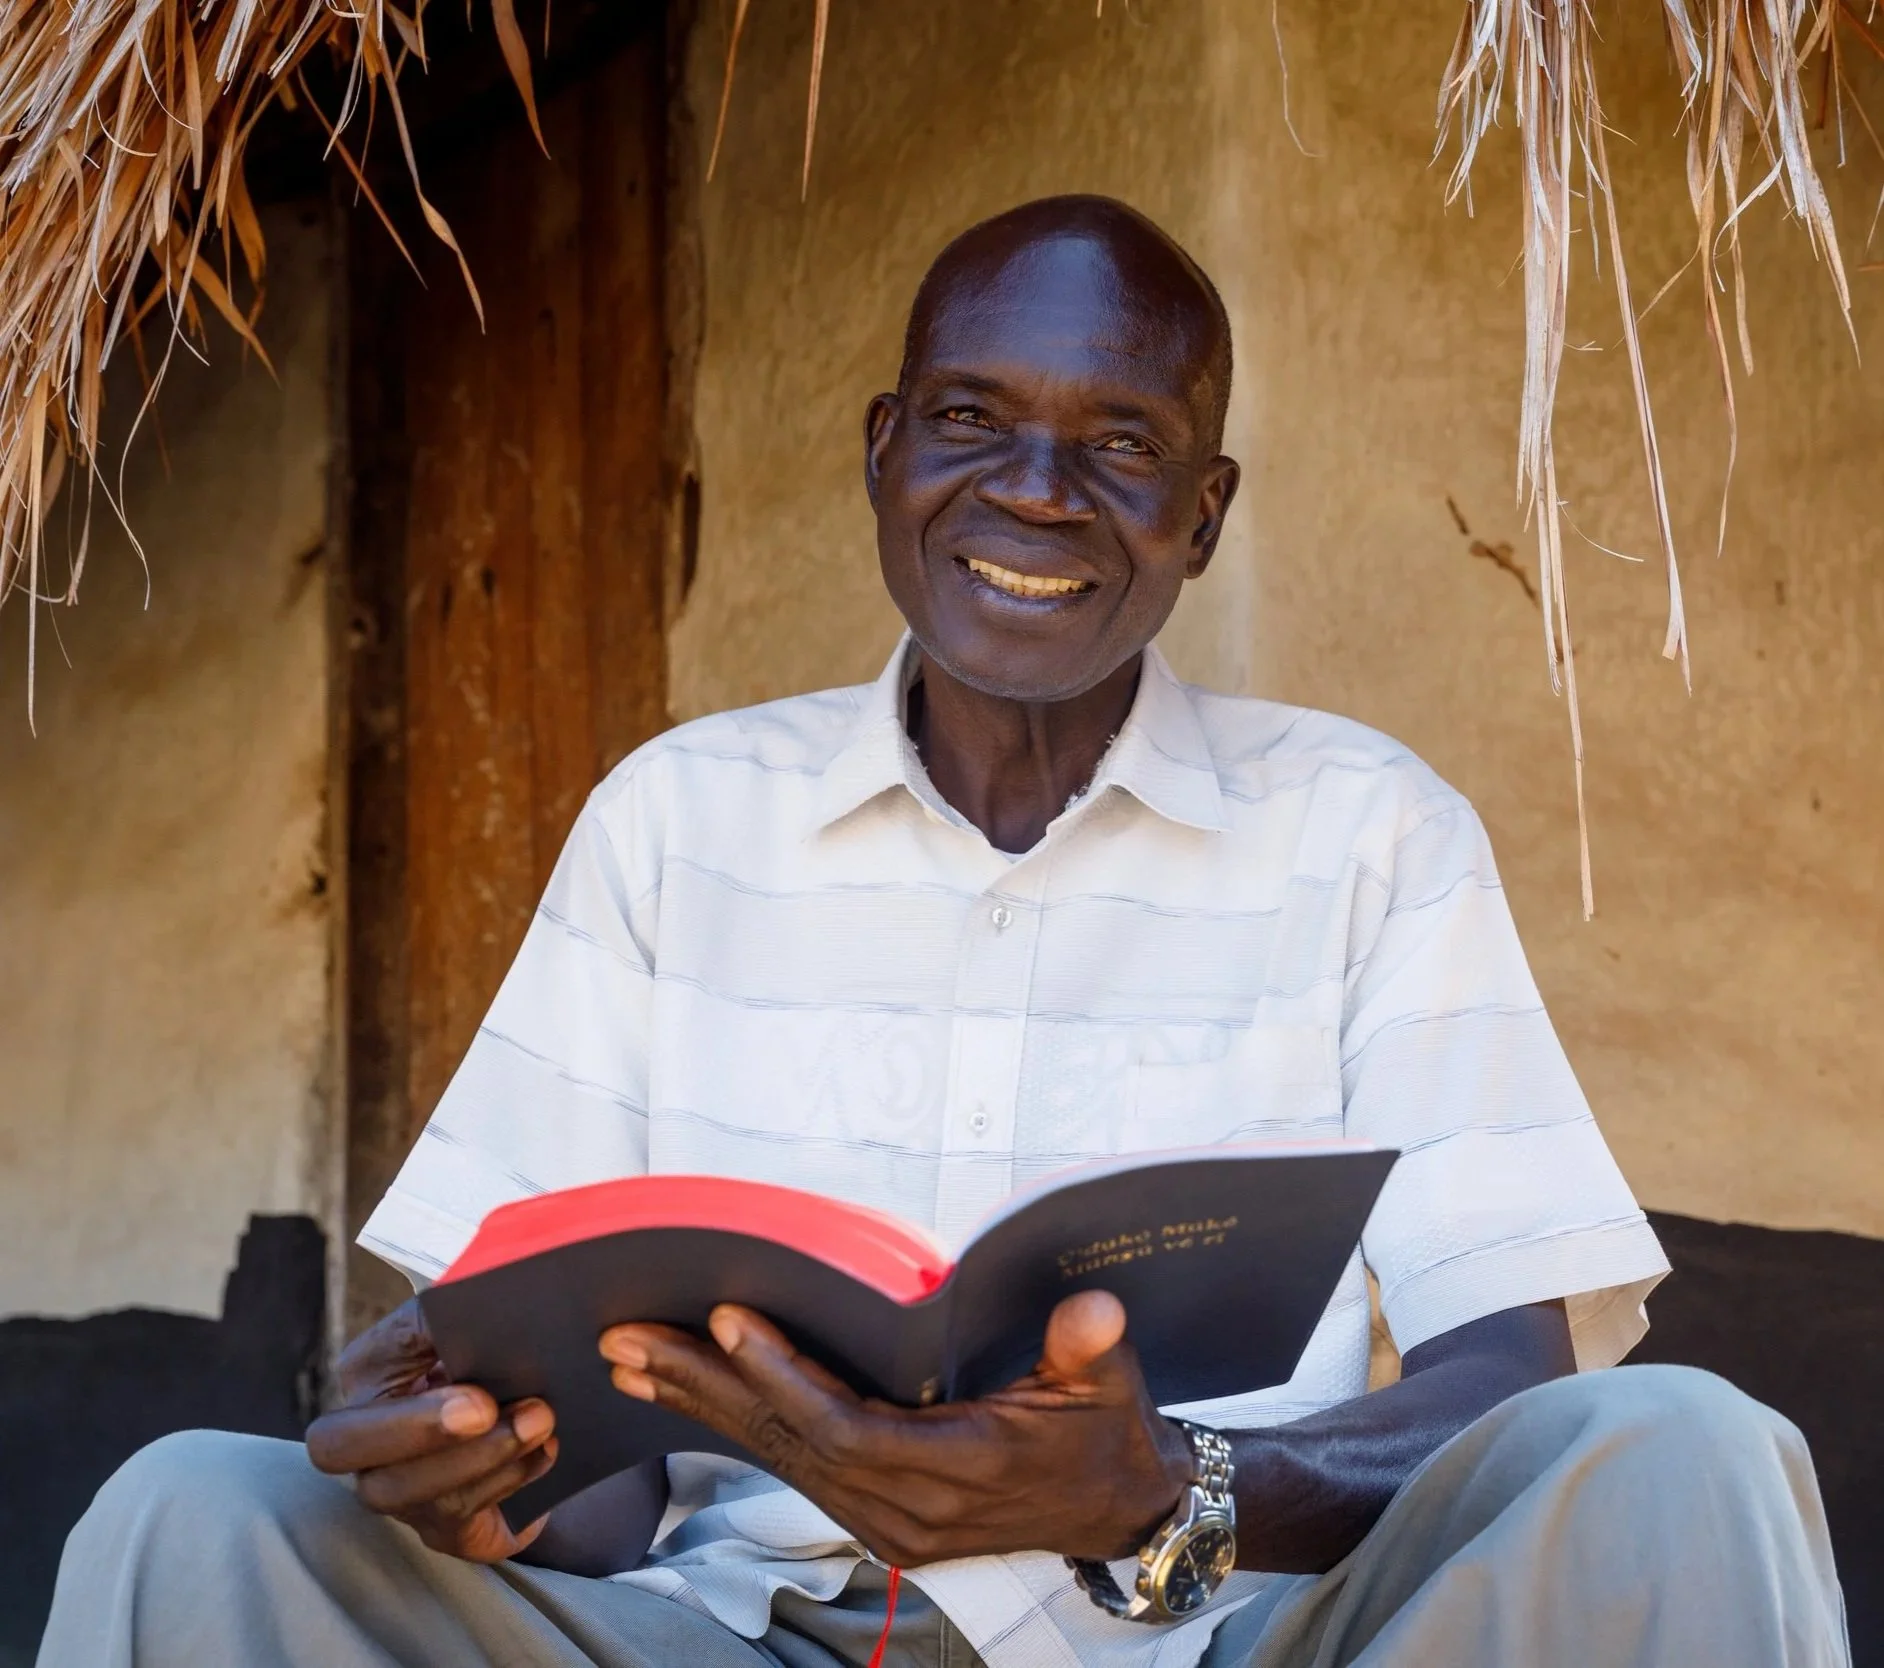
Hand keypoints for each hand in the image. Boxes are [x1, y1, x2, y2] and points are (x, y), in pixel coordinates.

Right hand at [305, 1298, 557, 1561]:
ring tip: (540, 1420)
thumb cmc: (501, 1358)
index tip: (455, 1346)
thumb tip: (503, 1312)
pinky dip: (506, 1484)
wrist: (540, 1416)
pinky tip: (543, 1453)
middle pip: (340, 1447)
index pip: (359, 1365)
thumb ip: (473, 1313)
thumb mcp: (485, 1324)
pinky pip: (458, 1519)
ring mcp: (398, 1492)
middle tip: (483, 1407)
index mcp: (370, 1373)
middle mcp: (365, 1439)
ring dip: (481, 1456)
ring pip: (408, 1490)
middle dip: (415, 1427)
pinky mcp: (441, 1529)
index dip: (401, 1348)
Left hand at [598, 1290, 1190, 1566]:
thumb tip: (1094, 1310)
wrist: (1120, 1513)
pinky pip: (794, 1465)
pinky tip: (691, 1393)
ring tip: (632, 1361)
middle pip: (790, 1444)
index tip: (727, 1321)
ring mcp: (888, 1521)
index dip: (784, 1377)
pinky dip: (739, 1424)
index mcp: (961, 1473)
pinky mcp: (878, 1515)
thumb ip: (1091, 1351)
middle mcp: (909, 1510)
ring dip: (704, 1406)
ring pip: (779, 1457)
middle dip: (705, 1389)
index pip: (848, 1430)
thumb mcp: (1111, 1390)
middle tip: (627, 1342)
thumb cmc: (1108, 1438)